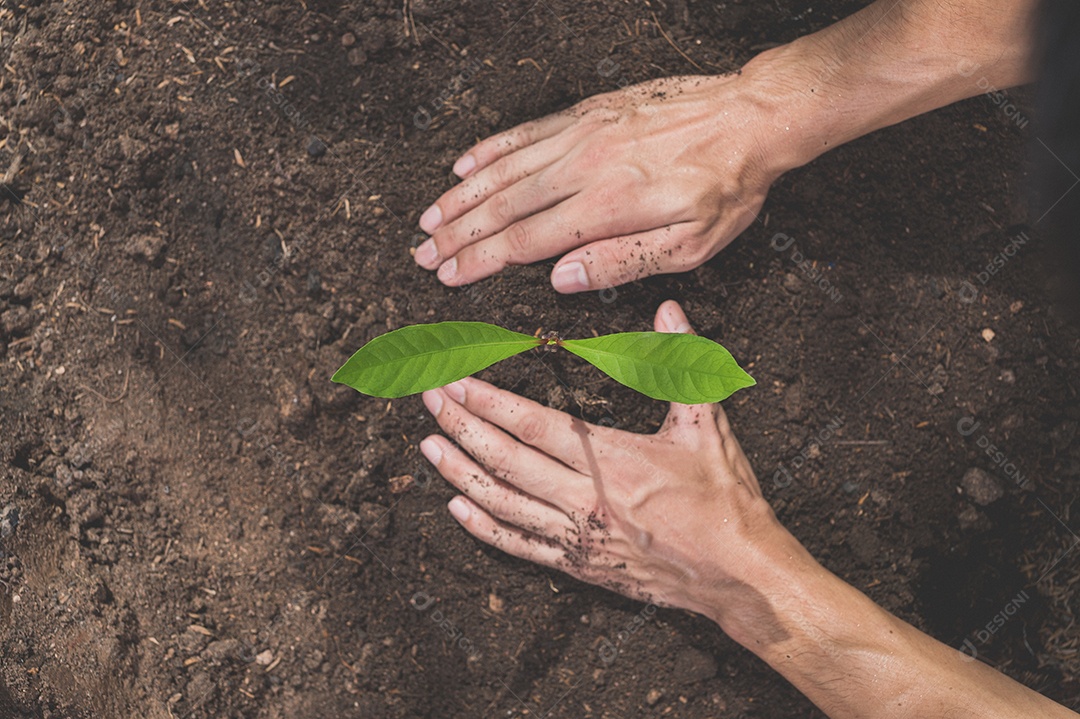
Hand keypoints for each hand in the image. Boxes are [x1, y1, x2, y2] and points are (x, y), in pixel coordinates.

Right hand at [413, 76, 780, 292]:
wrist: (751, 117)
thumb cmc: (727, 186)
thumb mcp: (690, 246)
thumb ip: (620, 264)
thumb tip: (560, 280)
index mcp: (605, 207)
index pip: (524, 242)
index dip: (479, 261)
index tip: (447, 275)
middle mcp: (583, 167)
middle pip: (503, 206)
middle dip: (457, 233)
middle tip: (422, 252)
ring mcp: (582, 134)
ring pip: (505, 168)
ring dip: (462, 195)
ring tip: (429, 216)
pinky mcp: (588, 112)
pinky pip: (527, 132)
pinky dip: (490, 149)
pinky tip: (465, 164)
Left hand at [418, 301, 790, 618]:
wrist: (739, 576)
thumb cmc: (725, 500)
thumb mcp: (708, 424)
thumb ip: (682, 364)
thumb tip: (669, 310)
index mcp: (614, 461)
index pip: (535, 424)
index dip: (490, 402)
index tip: (458, 380)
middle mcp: (587, 500)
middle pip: (507, 460)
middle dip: (462, 427)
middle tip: (430, 400)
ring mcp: (578, 538)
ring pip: (503, 503)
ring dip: (461, 473)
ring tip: (429, 447)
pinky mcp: (579, 566)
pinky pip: (520, 547)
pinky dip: (485, 527)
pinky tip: (458, 508)